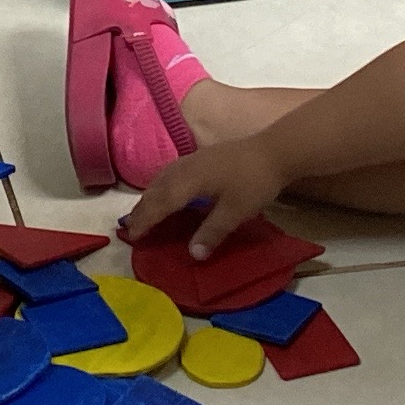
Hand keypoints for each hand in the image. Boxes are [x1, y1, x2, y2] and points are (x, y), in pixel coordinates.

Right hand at [119, 135, 287, 257]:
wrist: (275, 150)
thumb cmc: (254, 182)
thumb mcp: (235, 213)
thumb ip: (212, 233)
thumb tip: (192, 255)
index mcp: (188, 182)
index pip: (159, 204)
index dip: (144, 221)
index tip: (131, 236)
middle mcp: (184, 168)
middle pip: (155, 190)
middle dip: (141, 209)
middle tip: (130, 227)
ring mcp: (193, 159)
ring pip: (161, 178)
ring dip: (149, 196)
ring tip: (143, 211)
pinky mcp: (202, 157)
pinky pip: (171, 172)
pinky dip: (161, 185)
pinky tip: (167, 190)